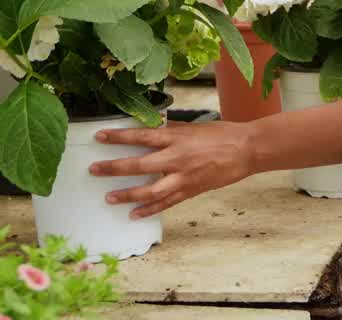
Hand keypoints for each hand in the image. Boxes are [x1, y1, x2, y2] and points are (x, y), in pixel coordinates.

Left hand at [89, 120, 256, 218]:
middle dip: (113, 168)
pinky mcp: (191, 190)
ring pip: (149, 190)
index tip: (99, 136)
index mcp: (176, 137)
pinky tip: (134, 214)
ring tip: (109, 198)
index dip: (118, 137)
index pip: (141, 136)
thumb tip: (154, 127)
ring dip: (126, 195)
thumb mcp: (194, 127)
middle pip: (138, 165)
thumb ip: (173, 130)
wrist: (247, 150)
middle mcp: (176, 158)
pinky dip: (149, 210)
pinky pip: (166, 203)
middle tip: (94, 170)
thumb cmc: (223, 134)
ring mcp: (183, 177)